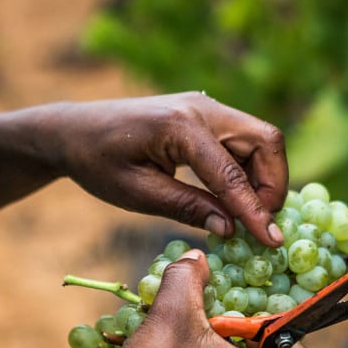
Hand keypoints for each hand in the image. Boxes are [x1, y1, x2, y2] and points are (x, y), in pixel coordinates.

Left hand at [0, 92, 286, 245]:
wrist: (74, 129)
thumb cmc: (97, 162)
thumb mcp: (136, 193)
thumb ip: (187, 208)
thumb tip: (231, 229)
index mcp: (179, 126)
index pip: (231, 173)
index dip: (255, 210)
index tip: (272, 240)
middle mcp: (202, 108)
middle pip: (265, 140)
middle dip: (273, 185)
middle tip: (260, 222)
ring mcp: (207, 107)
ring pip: (260, 139)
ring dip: (264, 178)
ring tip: (247, 215)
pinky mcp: (206, 115)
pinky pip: (243, 141)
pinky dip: (248, 170)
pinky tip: (234, 198)